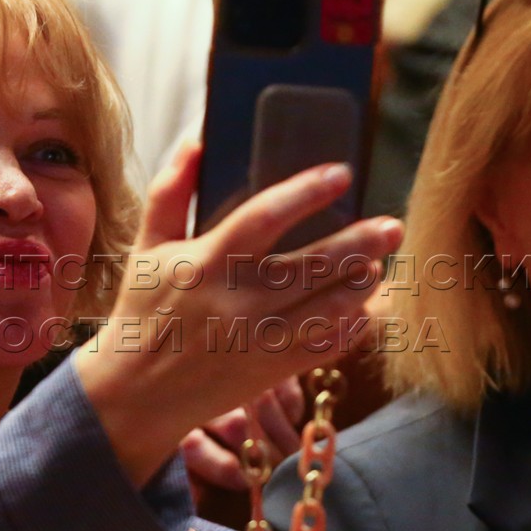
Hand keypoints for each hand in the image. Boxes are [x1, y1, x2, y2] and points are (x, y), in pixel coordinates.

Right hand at [76, 142, 403, 486]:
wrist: (137, 392)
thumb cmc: (143, 308)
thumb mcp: (147, 246)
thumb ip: (171, 190)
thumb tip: (198, 138)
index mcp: (206, 263)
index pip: (264, 216)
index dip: (306, 192)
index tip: (341, 173)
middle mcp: (237, 302)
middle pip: (312, 265)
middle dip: (359, 243)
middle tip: (392, 225)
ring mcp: (259, 340)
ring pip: (329, 308)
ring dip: (361, 284)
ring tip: (379, 264)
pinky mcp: (272, 371)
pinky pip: (326, 347)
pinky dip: (352, 327)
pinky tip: (363, 308)